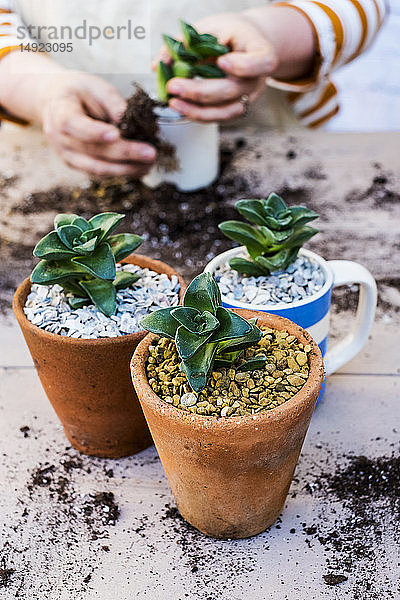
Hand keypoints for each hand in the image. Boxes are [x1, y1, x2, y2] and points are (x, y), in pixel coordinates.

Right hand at [39, 72, 155, 176]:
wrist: (55, 103)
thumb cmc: (78, 92)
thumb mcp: (94, 86)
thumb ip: (112, 102)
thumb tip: (132, 122)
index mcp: (60, 113)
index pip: (75, 125)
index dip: (95, 132)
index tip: (116, 135)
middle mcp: (60, 139)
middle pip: (93, 150)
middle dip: (124, 153)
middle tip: (150, 153)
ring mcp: (67, 156)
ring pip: (97, 168)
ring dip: (126, 169)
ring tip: (149, 164)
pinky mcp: (78, 165)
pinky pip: (100, 172)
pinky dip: (121, 172)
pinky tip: (139, 169)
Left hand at [155, 13, 278, 121]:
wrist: (247, 45)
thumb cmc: (230, 33)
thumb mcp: (212, 27)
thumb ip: (186, 42)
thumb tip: (159, 63)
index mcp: (260, 51)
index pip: (262, 62)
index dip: (243, 66)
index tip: (222, 61)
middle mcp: (258, 78)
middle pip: (232, 90)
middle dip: (200, 91)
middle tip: (173, 86)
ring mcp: (249, 97)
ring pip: (226, 111)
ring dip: (197, 110)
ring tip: (173, 102)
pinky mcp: (237, 108)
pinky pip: (219, 117)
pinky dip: (198, 114)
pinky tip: (181, 107)